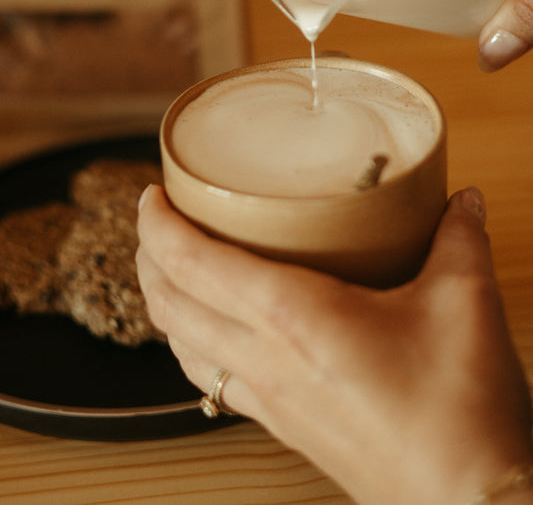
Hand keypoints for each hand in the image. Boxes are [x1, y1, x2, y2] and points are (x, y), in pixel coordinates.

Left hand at [137, 185, 532, 504]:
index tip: (151, 194)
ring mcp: (269, 398)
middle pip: (169, 302)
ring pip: (181, 345)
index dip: (157, 225)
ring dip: (163, 303)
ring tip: (171, 270)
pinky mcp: (284, 425)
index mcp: (292, 316)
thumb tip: (460, 197)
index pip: (192, 262)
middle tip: (158, 220)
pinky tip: (211, 335)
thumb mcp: (465, 303)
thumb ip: (459, 238)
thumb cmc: (459, 411)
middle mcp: (265, 357)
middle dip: (148, 256)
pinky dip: (192, 345)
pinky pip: (212, 379)